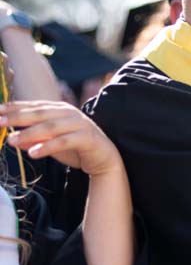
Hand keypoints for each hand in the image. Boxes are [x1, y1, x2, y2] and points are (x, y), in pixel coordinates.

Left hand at [0, 101, 122, 175]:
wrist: (104, 157)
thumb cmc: (75, 148)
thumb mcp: (49, 143)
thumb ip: (33, 139)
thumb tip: (12, 139)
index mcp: (59, 109)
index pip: (33, 106)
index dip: (13, 108)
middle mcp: (69, 113)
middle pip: (39, 113)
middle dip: (17, 118)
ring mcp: (79, 124)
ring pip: (50, 127)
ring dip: (29, 134)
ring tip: (12, 141)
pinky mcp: (87, 138)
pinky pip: (64, 141)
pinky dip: (47, 147)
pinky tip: (33, 153)